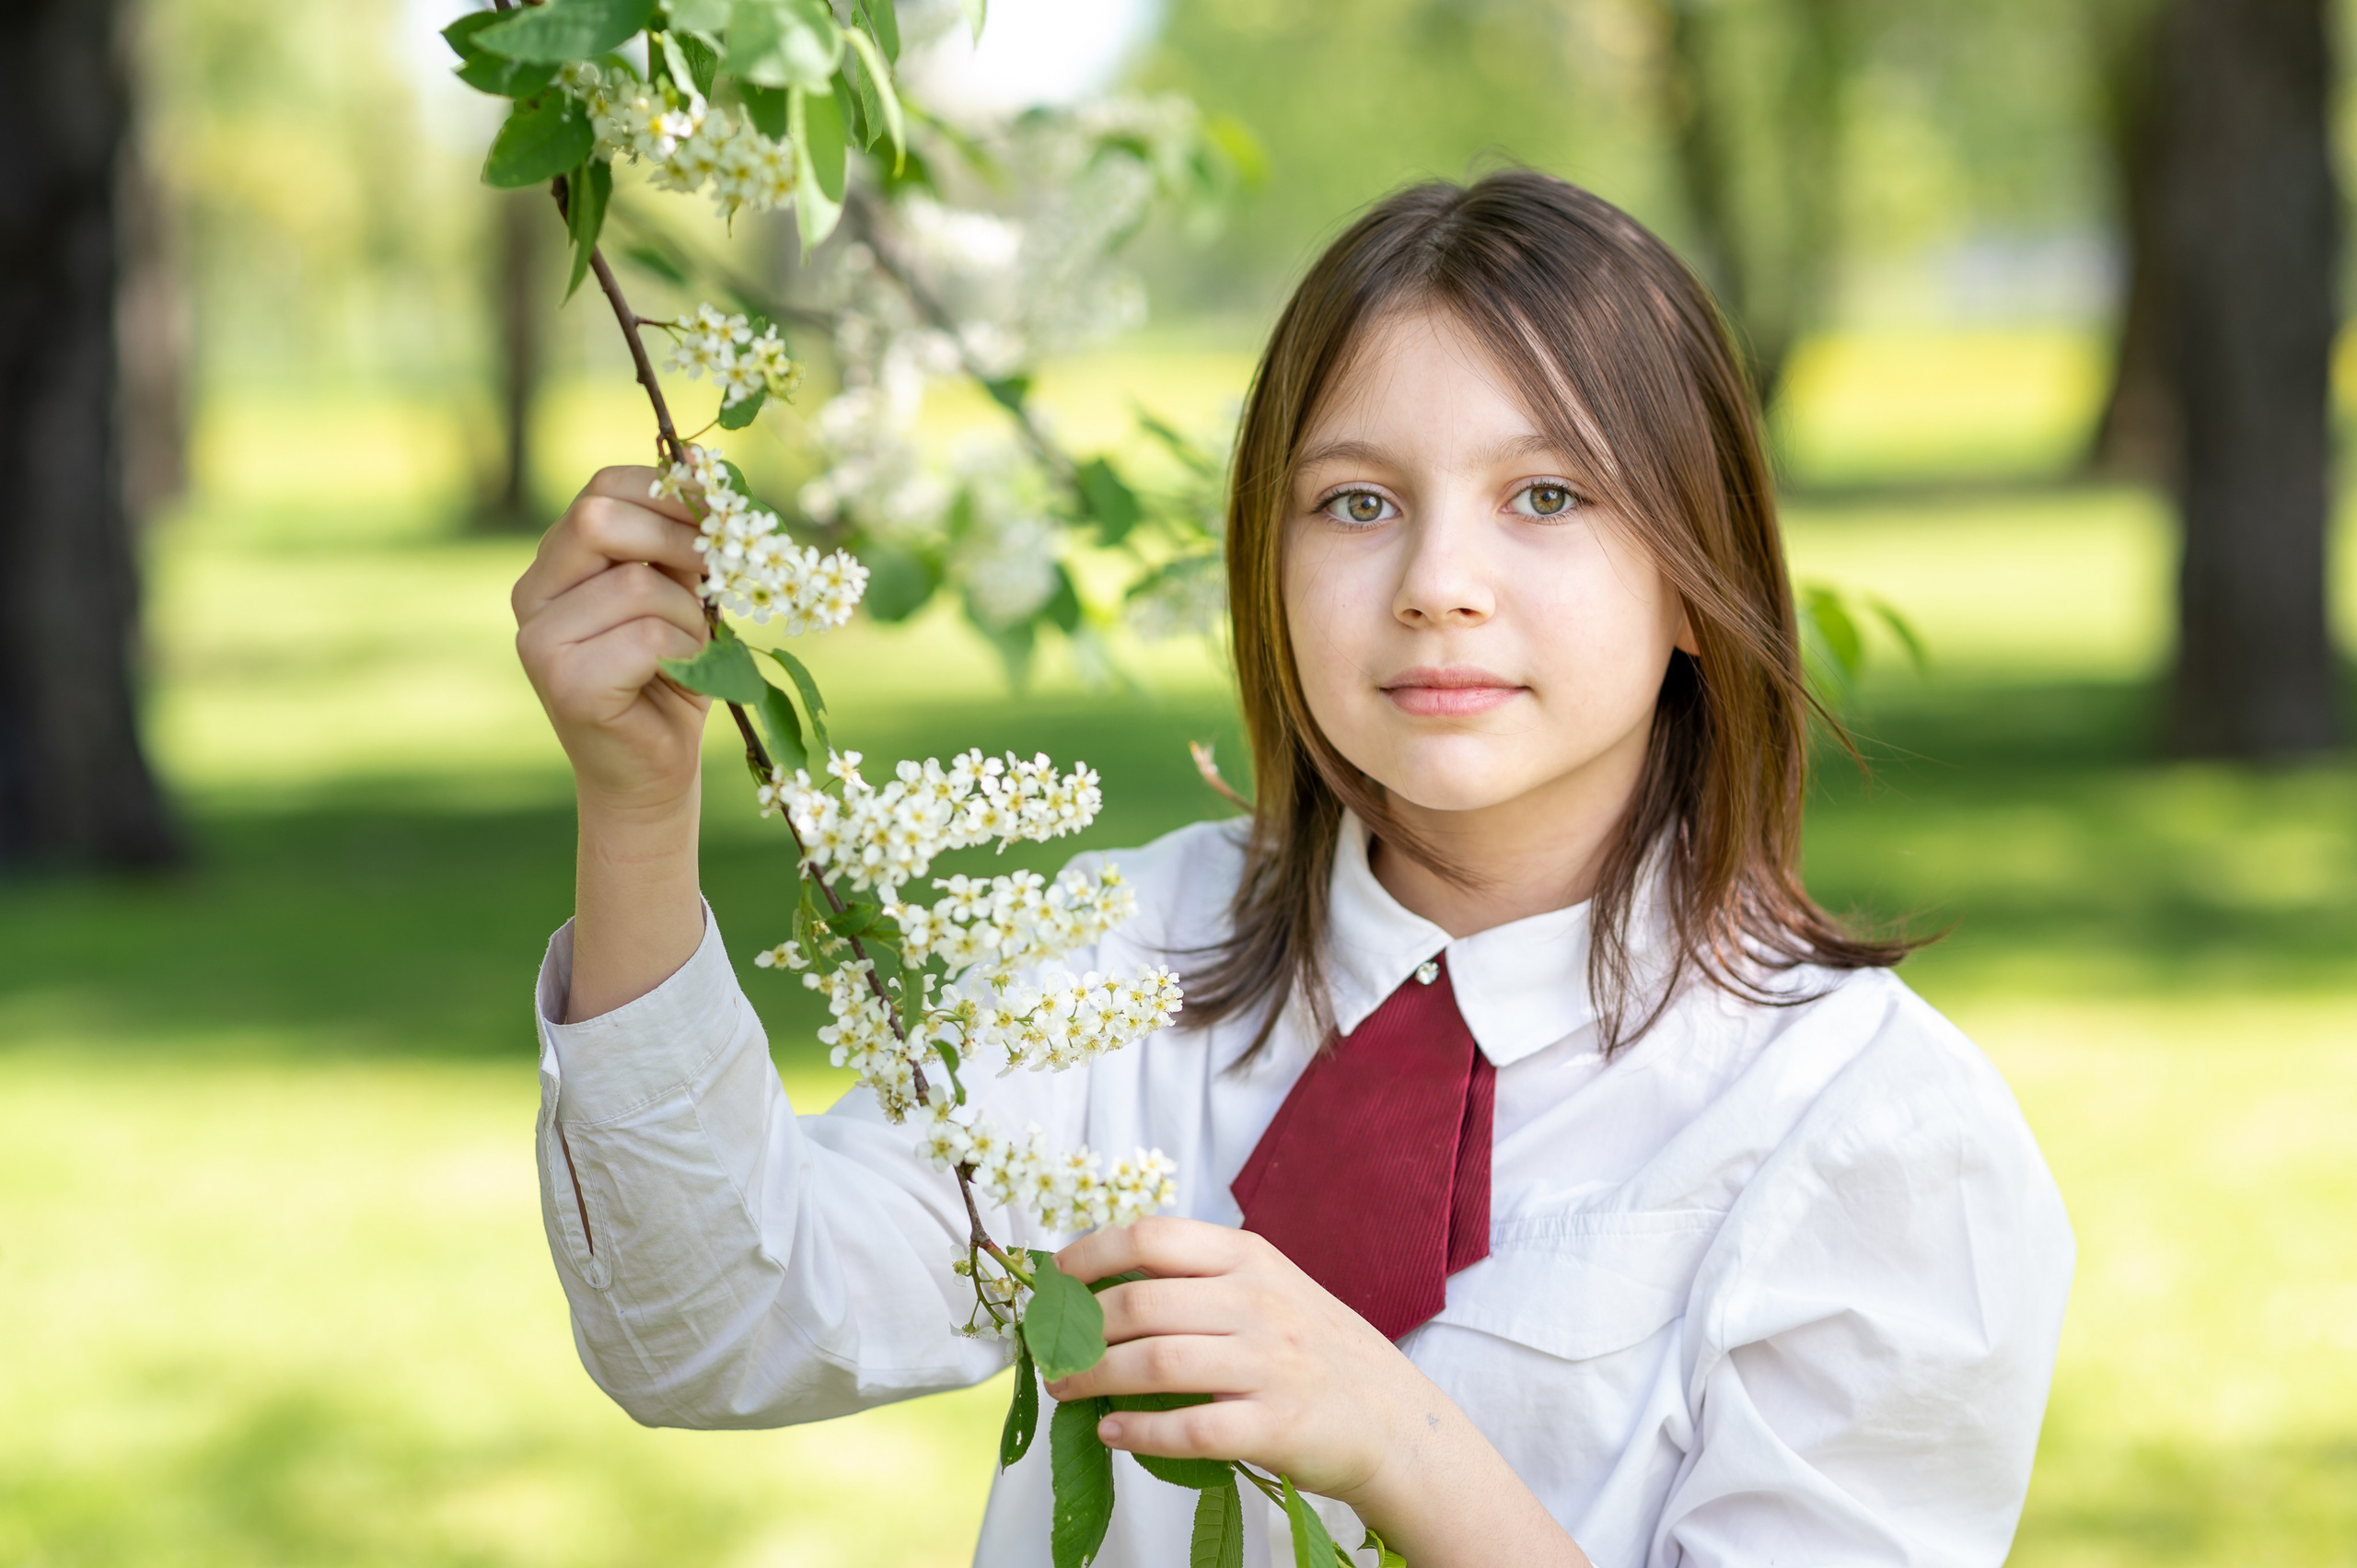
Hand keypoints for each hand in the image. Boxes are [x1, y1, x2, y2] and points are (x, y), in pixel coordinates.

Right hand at [513, 466, 714, 1021]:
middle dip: (677, 542)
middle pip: (599, 518)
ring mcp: (537, 638)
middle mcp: (532, 592)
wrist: (654, 771)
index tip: (718, 519)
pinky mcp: (560, 681)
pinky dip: (684, 654)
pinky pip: (644, 635)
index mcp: (557, 562)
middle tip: (714, 580)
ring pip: (635, 584)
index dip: (669, 493)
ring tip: (690, 652)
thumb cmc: (674, 676)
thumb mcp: (685, 594)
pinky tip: (678, 678)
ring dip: (689, 618)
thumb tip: (710, 470)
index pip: (603, 487)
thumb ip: (685, 540)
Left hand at [1045, 1217, 1588, 1567]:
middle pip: (1139, 1302)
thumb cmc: (1318, 1352)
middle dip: (1077, 1329)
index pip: (1151, 1238)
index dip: (1088, 1255)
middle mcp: (1257, 1302)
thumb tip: (1103, 1284)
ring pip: (1155, 1362)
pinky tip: (1112, 1434)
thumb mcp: (1270, 1289)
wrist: (1396, 1421)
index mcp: (1249, 1258)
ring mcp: (1269, 1364)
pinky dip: (1140, 1431)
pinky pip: (1191, 1427)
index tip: (1052, 1278)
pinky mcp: (1276, 1425)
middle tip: (1049, 1351)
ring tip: (1065, 1390)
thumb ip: (1203, 1280)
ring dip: (1094, 1378)